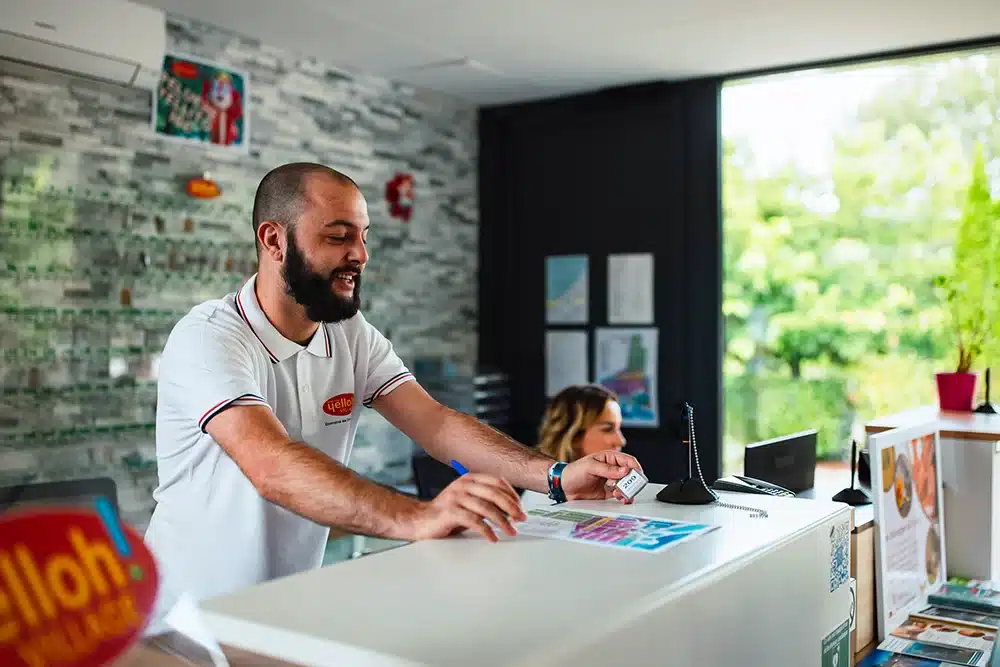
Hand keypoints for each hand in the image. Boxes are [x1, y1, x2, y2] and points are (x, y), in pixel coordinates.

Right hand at [409, 473, 526, 542]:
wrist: (421, 519)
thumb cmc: (448, 512)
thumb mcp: (469, 501)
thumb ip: (486, 500)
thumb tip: (512, 510)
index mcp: (470, 478)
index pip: (498, 482)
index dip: (512, 495)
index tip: (520, 508)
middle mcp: (463, 485)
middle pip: (494, 494)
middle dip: (511, 508)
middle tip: (521, 519)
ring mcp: (456, 497)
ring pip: (486, 508)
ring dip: (502, 522)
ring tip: (510, 531)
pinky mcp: (450, 512)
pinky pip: (474, 521)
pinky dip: (487, 531)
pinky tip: (493, 538)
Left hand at [561, 450, 643, 502]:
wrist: (563, 486)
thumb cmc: (574, 472)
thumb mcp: (590, 467)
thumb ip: (607, 469)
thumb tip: (624, 470)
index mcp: (609, 458)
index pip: (628, 460)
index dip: (635, 467)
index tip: (637, 475)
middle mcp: (612, 469)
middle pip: (630, 474)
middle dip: (632, 481)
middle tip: (630, 487)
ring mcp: (611, 481)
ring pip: (626, 485)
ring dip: (627, 490)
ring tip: (621, 494)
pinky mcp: (608, 492)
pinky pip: (620, 494)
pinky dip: (623, 497)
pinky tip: (621, 498)